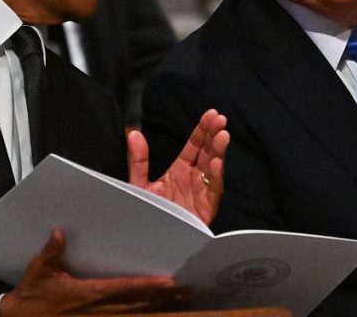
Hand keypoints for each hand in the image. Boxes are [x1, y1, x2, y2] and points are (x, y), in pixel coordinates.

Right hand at [0, 229, 190, 315]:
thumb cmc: (31, 297)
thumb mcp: (39, 271)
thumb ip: (52, 251)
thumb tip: (60, 232)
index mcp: (89, 293)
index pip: (125, 288)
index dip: (148, 286)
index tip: (169, 282)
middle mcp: (99, 310)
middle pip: (138, 304)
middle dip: (164, 298)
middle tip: (188, 291)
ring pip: (135, 315)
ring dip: (158, 309)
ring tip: (181, 302)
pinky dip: (141, 316)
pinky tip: (155, 313)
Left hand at [128, 108, 228, 224]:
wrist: (151, 242)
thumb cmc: (149, 214)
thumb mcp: (140, 184)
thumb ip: (138, 160)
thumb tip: (133, 133)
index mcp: (180, 170)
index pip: (194, 145)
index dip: (202, 130)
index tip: (211, 114)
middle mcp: (194, 179)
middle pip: (207, 152)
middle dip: (214, 135)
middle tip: (220, 120)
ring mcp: (202, 192)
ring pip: (214, 168)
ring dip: (219, 151)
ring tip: (223, 135)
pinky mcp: (206, 208)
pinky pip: (214, 190)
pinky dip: (216, 176)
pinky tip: (218, 163)